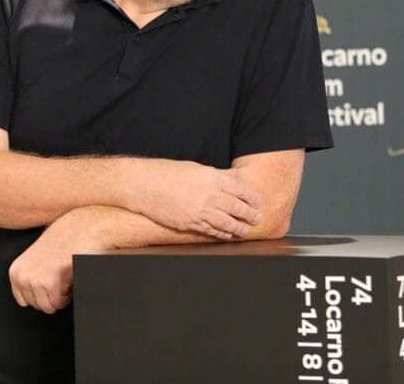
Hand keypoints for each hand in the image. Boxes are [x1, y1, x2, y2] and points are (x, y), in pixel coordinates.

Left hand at [9, 217, 99, 313]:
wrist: (82, 228)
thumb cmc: (63, 240)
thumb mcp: (36, 257)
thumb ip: (30, 276)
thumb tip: (33, 296)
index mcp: (16, 271)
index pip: (24, 301)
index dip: (42, 292)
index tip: (50, 278)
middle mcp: (22, 276)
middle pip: (38, 305)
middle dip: (52, 294)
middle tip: (59, 274)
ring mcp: (35, 280)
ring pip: (49, 307)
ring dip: (61, 294)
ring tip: (64, 274)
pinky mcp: (50, 283)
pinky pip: (60, 302)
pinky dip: (68, 293)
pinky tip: (69, 274)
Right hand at [131, 160, 262, 239]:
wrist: (145, 185)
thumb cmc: (168, 173)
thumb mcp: (196, 168)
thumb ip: (218, 174)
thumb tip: (235, 176)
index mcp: (211, 177)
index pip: (239, 189)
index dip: (251, 197)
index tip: (257, 202)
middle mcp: (209, 194)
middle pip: (237, 207)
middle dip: (250, 214)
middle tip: (258, 218)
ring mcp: (199, 210)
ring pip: (226, 222)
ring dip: (239, 227)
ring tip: (246, 230)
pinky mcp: (190, 222)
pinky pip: (210, 230)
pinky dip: (221, 233)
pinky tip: (227, 234)